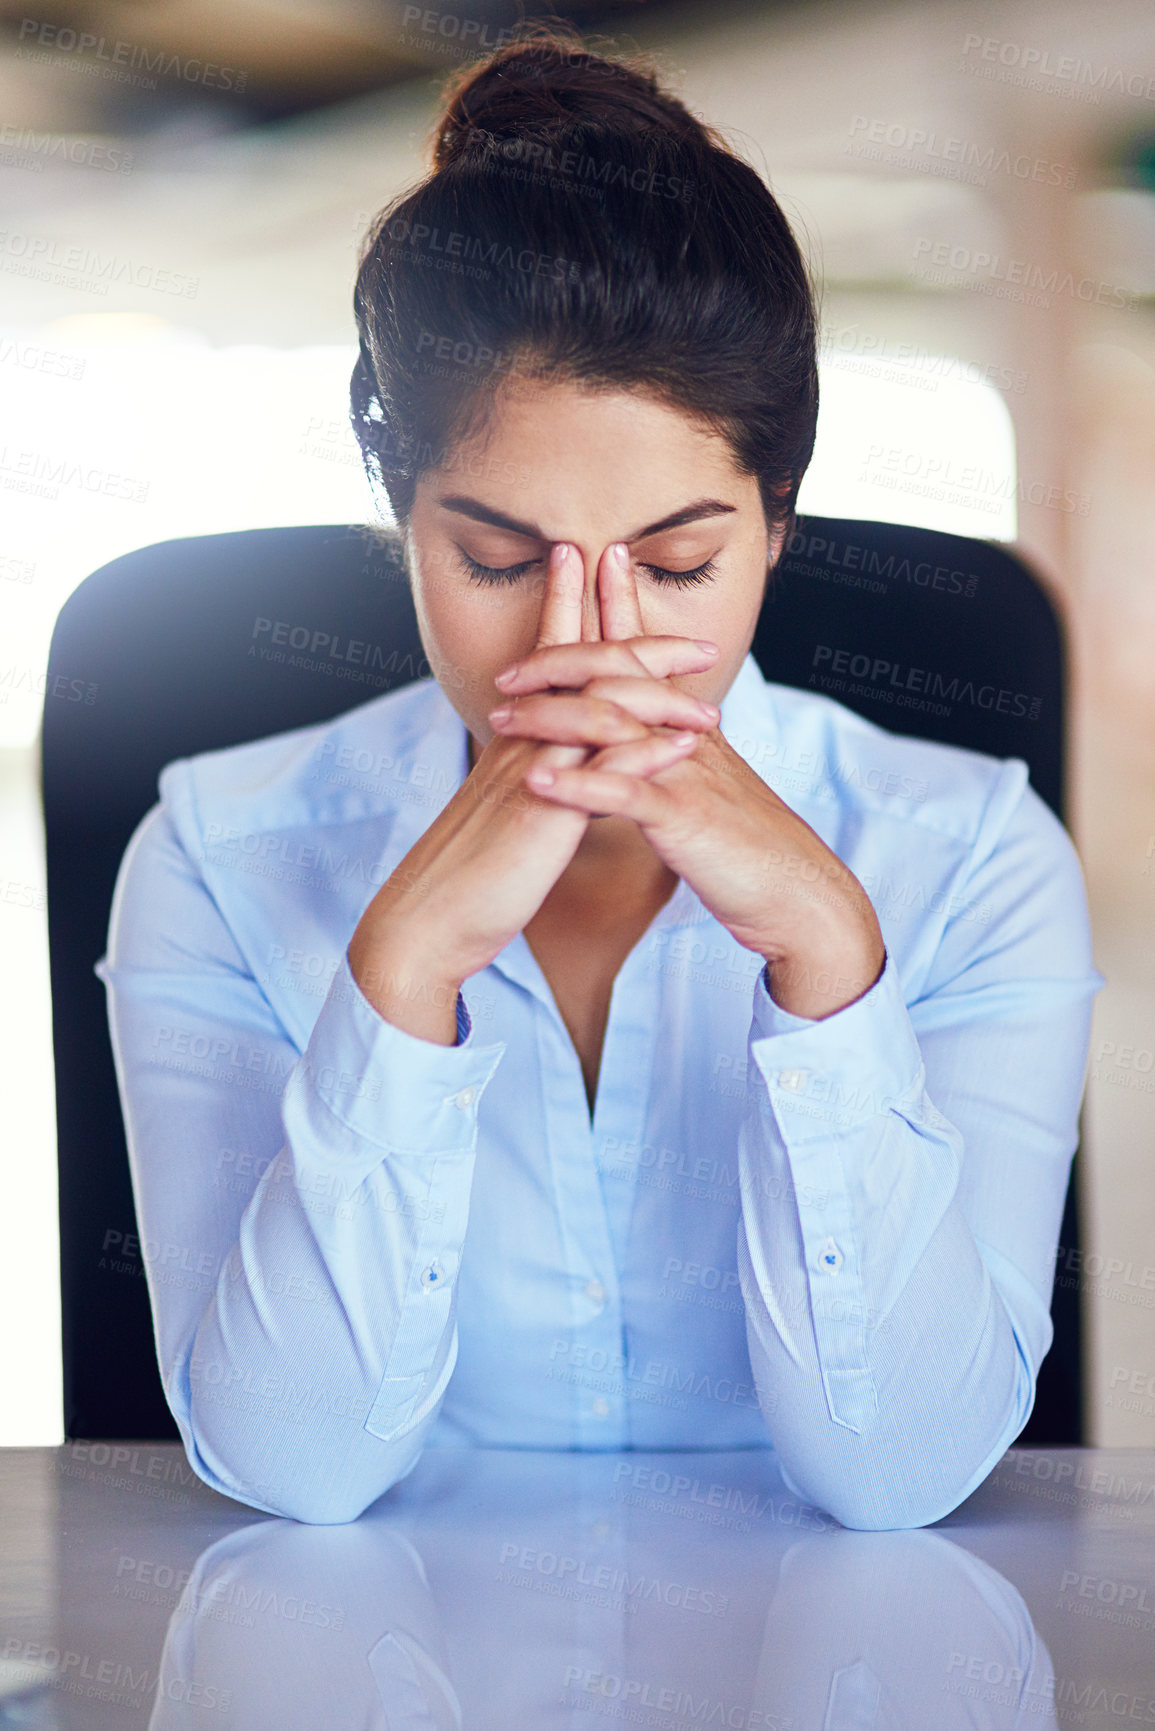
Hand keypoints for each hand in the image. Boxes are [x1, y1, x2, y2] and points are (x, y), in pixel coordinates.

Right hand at [347, 541, 718, 1039]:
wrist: (427, 920)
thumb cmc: (470, 871)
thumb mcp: (507, 807)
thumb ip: (536, 773)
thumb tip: (563, 758)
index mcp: (516, 738)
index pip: (551, 657)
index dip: (572, 606)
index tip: (598, 564)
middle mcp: (524, 744)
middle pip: (584, 669)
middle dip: (638, 639)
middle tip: (694, 635)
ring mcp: (533, 775)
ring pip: (600, 711)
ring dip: (659, 695)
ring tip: (710, 691)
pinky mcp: (543, 816)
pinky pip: (601, 776)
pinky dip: (645, 755)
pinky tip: (683, 746)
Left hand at [488, 546, 885, 1018]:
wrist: (796, 892)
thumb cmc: (746, 846)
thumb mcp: (705, 787)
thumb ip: (671, 755)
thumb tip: (638, 738)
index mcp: (689, 726)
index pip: (646, 653)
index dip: (619, 606)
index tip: (591, 561)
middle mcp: (686, 735)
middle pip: (620, 674)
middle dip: (559, 660)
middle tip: (508, 670)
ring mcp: (685, 772)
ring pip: (612, 723)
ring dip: (551, 716)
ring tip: (499, 719)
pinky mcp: (684, 816)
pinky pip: (626, 792)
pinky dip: (578, 785)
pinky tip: (537, 782)